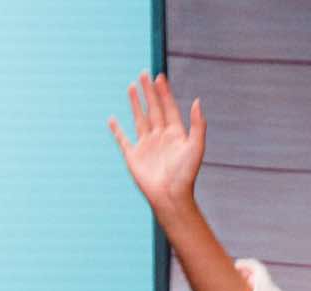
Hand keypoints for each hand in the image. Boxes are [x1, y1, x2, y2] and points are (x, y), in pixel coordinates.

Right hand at [109, 73, 207, 216]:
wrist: (170, 196)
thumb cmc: (186, 174)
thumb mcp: (196, 147)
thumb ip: (197, 124)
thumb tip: (196, 100)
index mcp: (175, 133)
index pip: (168, 107)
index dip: (164, 92)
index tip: (159, 77)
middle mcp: (160, 136)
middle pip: (153, 108)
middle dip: (149, 91)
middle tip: (144, 73)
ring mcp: (146, 145)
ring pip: (139, 118)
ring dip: (135, 103)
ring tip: (131, 86)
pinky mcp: (133, 156)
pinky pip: (123, 140)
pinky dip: (117, 130)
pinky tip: (112, 119)